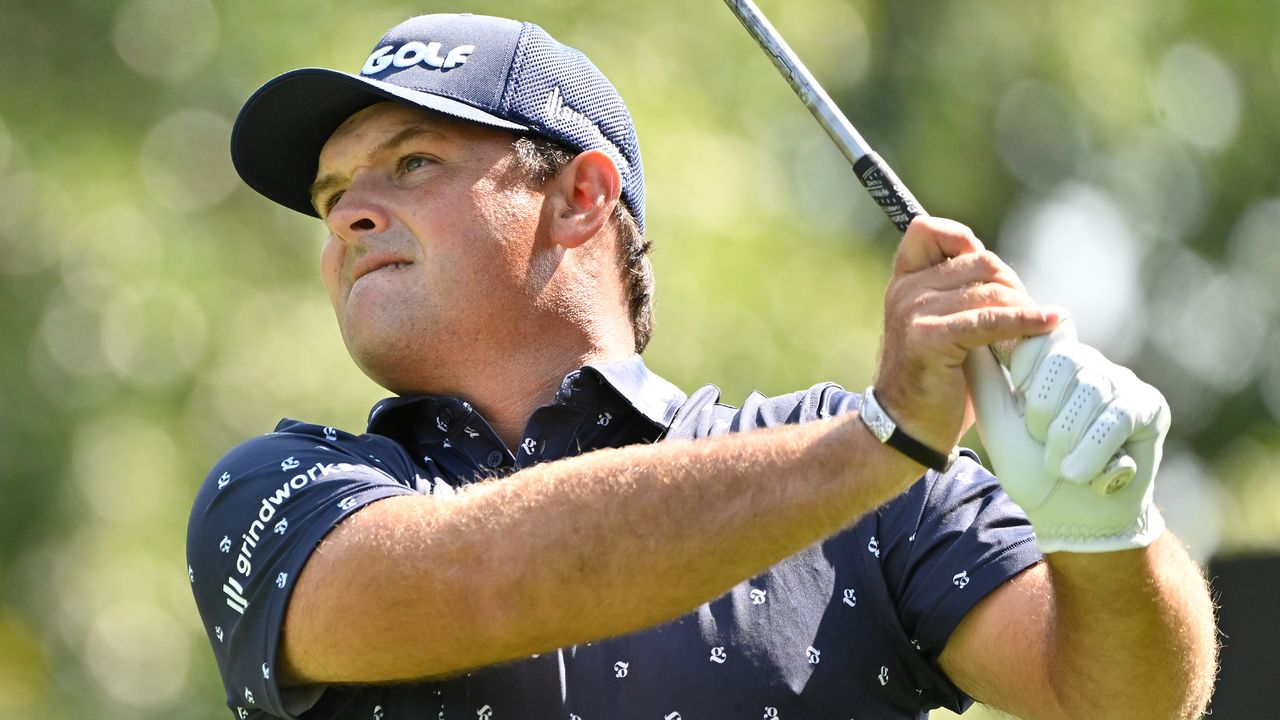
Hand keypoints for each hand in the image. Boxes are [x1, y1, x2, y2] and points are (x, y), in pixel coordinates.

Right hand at [874, 217, 1059, 452]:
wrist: (908, 429)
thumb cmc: (935, 382)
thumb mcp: (944, 328)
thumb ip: (963, 298)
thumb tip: (1009, 281)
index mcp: (904, 283)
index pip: (927, 232)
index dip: (962, 239)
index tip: (990, 273)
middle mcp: (905, 291)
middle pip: (980, 262)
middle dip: (1013, 287)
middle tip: (1028, 319)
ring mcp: (914, 312)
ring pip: (991, 291)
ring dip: (1024, 310)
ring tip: (1038, 335)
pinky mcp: (930, 338)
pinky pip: (991, 320)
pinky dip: (1026, 322)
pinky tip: (1049, 325)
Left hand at [964, 319, 1168, 552]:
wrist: (1071, 519)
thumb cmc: (1033, 469)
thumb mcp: (998, 422)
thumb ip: (985, 378)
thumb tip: (972, 336)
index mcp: (1054, 362)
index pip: (1043, 333)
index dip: (1027, 370)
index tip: (1022, 407)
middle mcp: (1091, 364)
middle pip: (1064, 360)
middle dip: (1043, 413)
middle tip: (1044, 446)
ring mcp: (1123, 383)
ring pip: (1090, 392)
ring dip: (1066, 442)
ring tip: (1065, 467)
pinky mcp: (1150, 407)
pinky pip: (1117, 417)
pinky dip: (1093, 454)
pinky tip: (1087, 476)